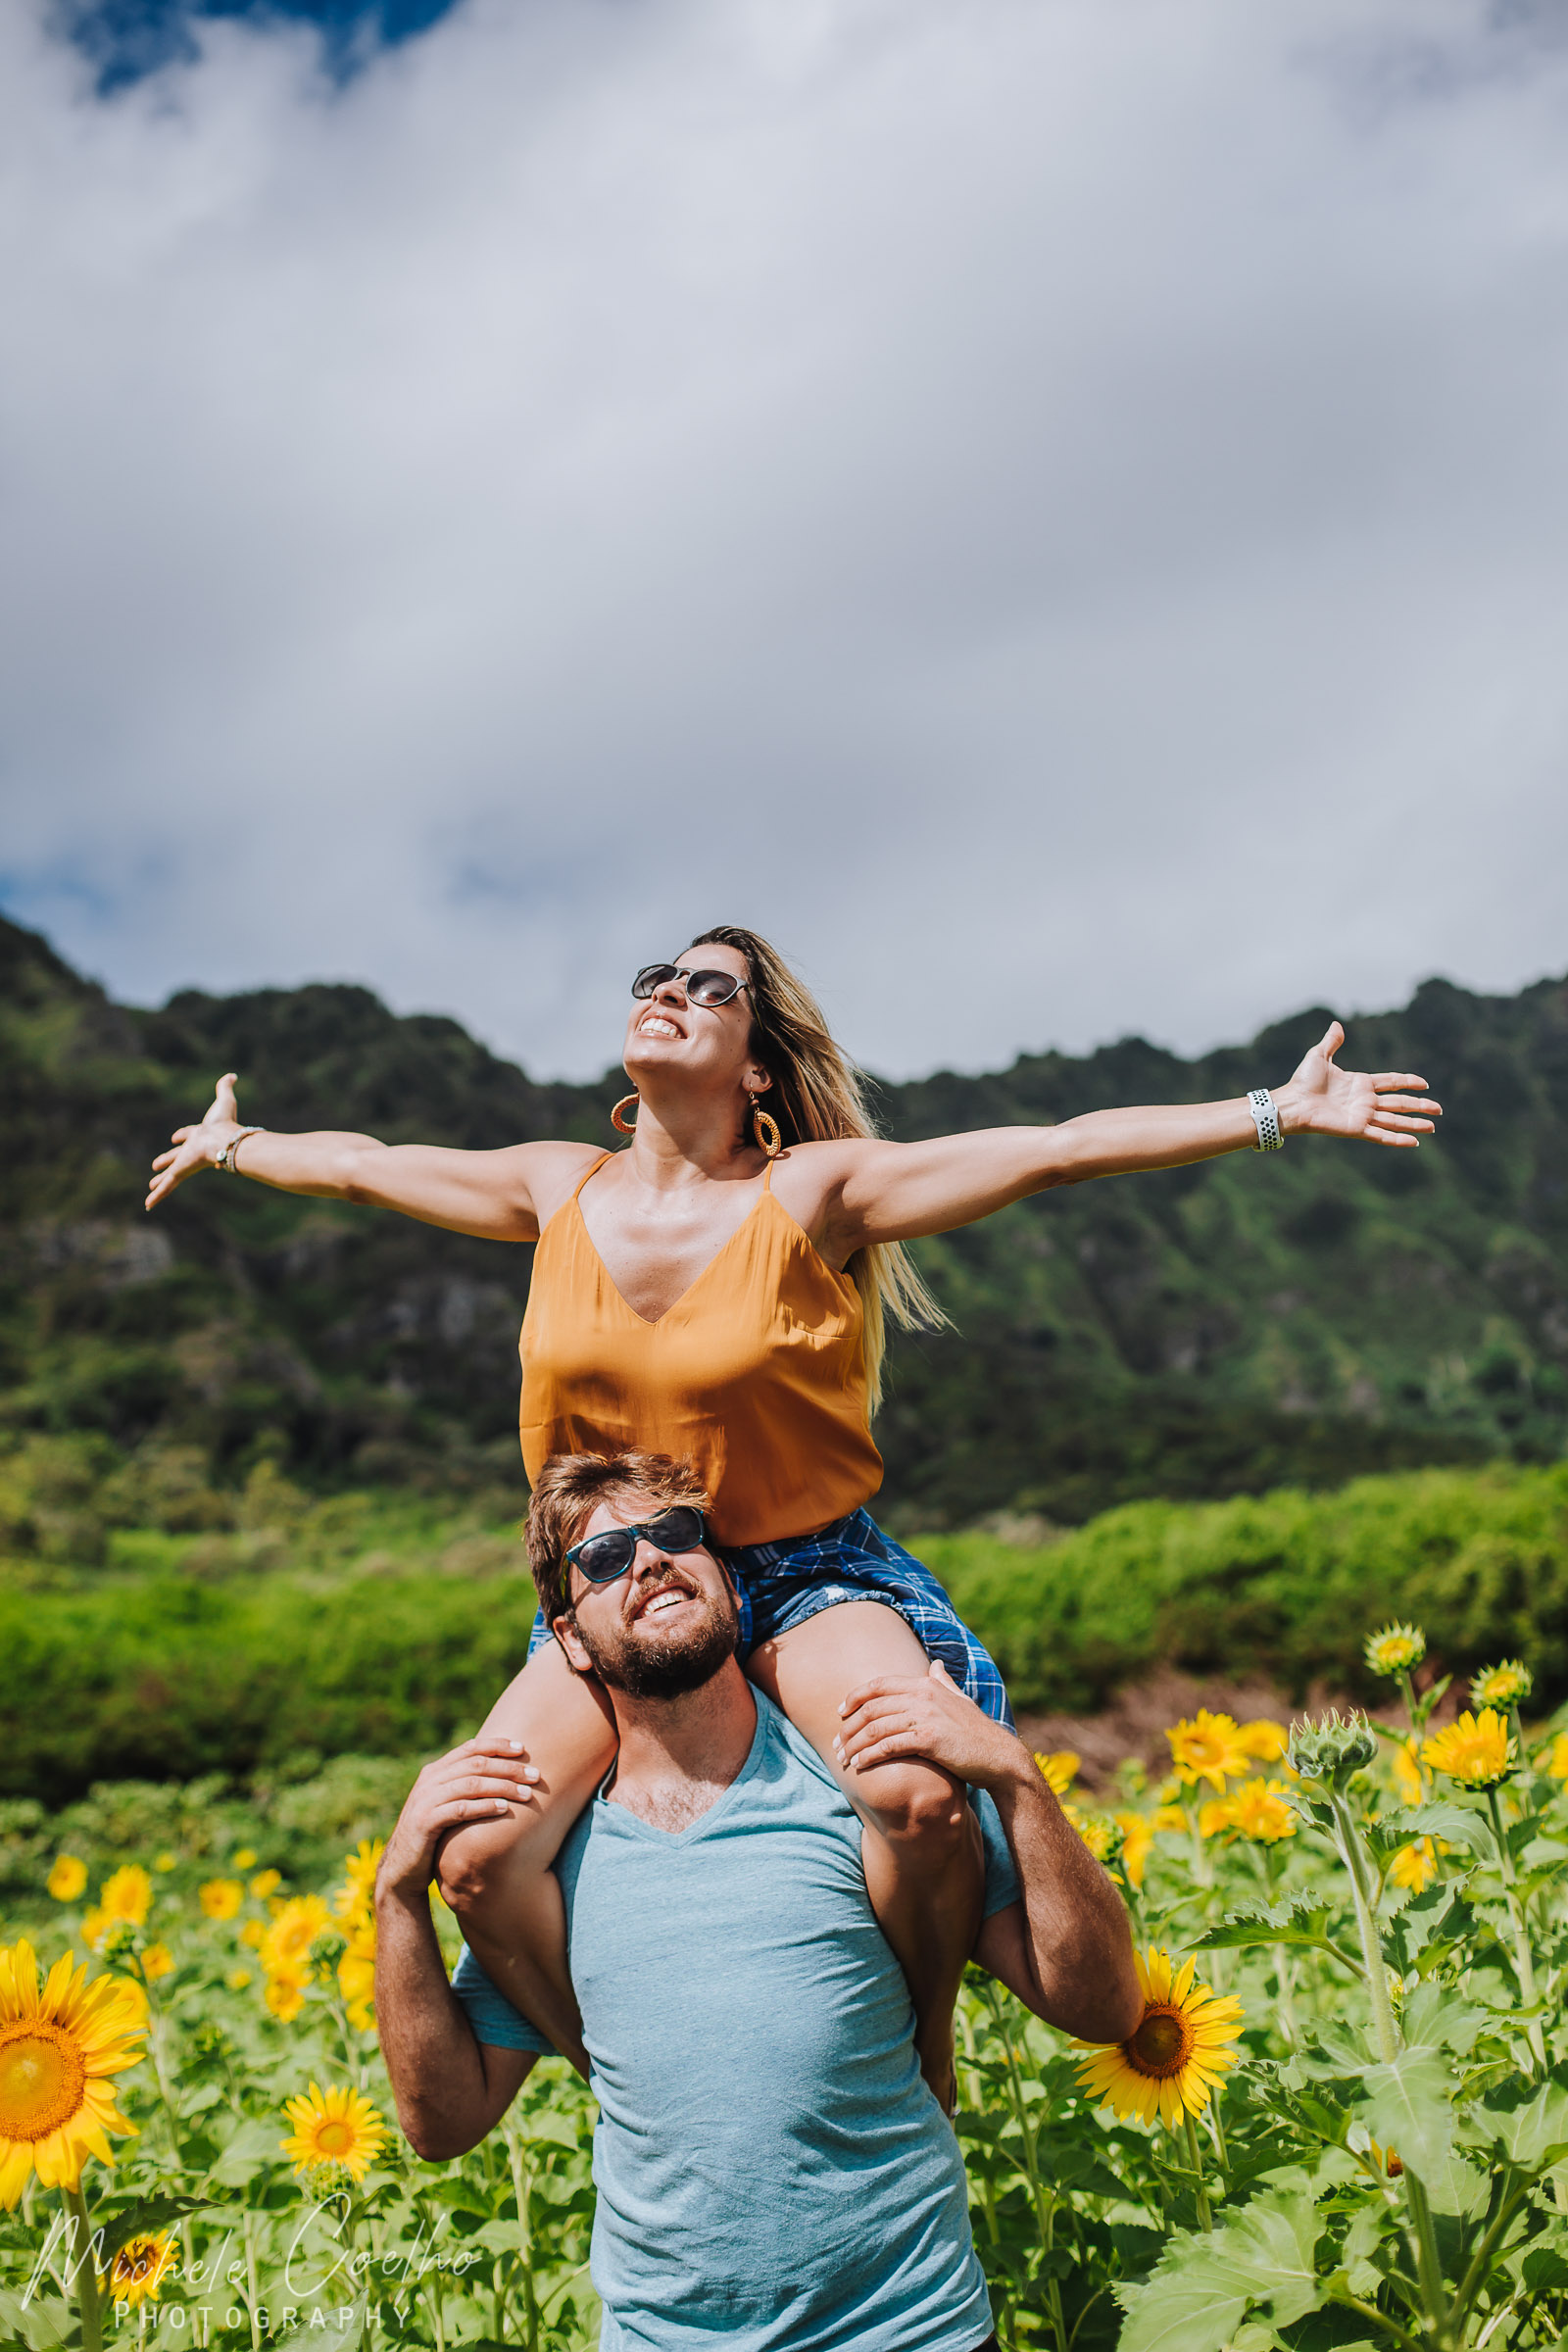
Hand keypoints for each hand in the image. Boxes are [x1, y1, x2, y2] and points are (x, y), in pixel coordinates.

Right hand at [146, 1073, 244, 1209]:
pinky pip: (167, 1187)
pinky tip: (148, 1206)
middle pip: (176, 1158)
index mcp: (200, 1136)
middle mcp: (192, 1151)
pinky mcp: (181, 1173)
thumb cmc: (225, 1123)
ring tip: (151, 1190)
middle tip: (156, 1166)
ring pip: (170, 1176)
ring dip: (160, 1183)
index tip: (175, 1137)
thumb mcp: (224, 1101)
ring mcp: (186, 1164)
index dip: (182, 1135)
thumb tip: (233, 1075)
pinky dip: (157, 1197)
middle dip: (166, 1161)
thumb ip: (225, 1087)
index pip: (188, 1136)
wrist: (225, 1140)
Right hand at [377, 1735, 539, 1904]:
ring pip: (471, 1784)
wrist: (402, 1868)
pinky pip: (460, 1809)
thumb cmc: (433, 1835)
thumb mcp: (444, 1804)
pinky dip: (484, 1806)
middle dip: (508, 1768)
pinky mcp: (424, 1822)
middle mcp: (429, 1780)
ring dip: (502, 1786)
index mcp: (435, 1771)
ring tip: (527, 1794)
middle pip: (476, 1764)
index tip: (523, 1749)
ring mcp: (425, 1800)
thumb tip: (500, 1772)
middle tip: (535, 1775)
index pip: (470, 1747)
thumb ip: (463, 1786)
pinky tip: (504, 1808)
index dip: (497, 1745)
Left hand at [833, 1661, 1030, 1791]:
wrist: (999, 1758)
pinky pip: (888, 1745)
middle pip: (872, 1707)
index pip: (879, 1684)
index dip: (855, 1696)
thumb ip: (944, 1682)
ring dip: (854, 1744)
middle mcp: (923, 1695)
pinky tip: (860, 1765)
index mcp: (926, 1684)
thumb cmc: (977, 1732)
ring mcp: (926, 1716)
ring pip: (876, 1727)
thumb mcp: (959, 1701)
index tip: (840, 1712)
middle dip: (849, 1727)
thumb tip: (935, 1664)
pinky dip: (870, 1755)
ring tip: (843, 1759)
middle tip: (837, 1743)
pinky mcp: (928, 1739)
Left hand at [1275, 1022, 1440, 1148]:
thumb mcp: (1319, 1056)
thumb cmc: (1302, 1081)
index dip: (1408, 1082)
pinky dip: (1398, 1139)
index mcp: (1360, 1084)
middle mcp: (1365, 1101)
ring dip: (1414, 1124)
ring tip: (1433, 1127)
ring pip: (1395, 1120)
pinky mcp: (1356, 1128)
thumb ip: (1332, 1042)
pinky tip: (1414, 1142)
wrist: (1292, 1102)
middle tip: (1438, 1109)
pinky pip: (1381, 1134)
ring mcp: (1362, 1115)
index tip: (1424, 1084)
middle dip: (1420, 1106)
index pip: (1391, 1083)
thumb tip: (1336, 1024)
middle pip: (1399, 1103)